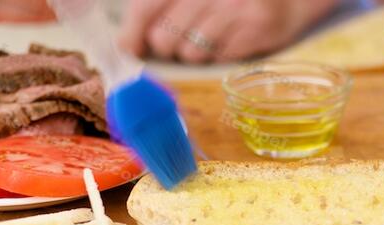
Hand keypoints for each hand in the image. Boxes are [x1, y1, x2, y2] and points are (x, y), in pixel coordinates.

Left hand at [119, 0, 337, 62]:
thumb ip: (154, 9)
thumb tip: (126, 45)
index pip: (145, 7)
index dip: (133, 33)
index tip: (132, 47)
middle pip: (164, 38)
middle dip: (169, 45)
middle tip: (185, 35)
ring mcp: (236, 6)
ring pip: (190, 53)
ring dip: (196, 51)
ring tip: (213, 34)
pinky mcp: (257, 27)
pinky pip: (219, 59)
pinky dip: (221, 54)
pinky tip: (232, 37)